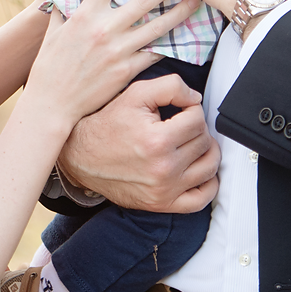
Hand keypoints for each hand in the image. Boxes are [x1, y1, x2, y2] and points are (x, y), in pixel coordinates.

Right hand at [18, 0, 200, 129]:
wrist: (52, 103)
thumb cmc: (50, 66)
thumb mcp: (54, 31)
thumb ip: (63, 7)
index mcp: (85, 14)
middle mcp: (104, 29)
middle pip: (144, 0)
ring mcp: (118, 51)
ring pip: (158, 26)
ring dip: (180, 12)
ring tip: (196, 0)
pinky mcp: (127, 70)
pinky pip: (155, 53)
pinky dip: (169, 43)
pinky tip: (184, 35)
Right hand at [57, 74, 219, 212]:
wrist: (81, 156)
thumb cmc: (106, 126)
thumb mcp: (135, 94)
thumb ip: (170, 87)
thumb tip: (196, 98)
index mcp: (157, 141)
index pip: (197, 120)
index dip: (191, 109)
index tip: (179, 111)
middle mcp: (163, 169)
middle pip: (204, 142)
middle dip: (196, 129)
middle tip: (181, 125)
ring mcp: (164, 190)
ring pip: (209, 168)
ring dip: (206, 151)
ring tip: (191, 143)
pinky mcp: (162, 204)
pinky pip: (201, 199)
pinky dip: (208, 184)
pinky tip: (198, 169)